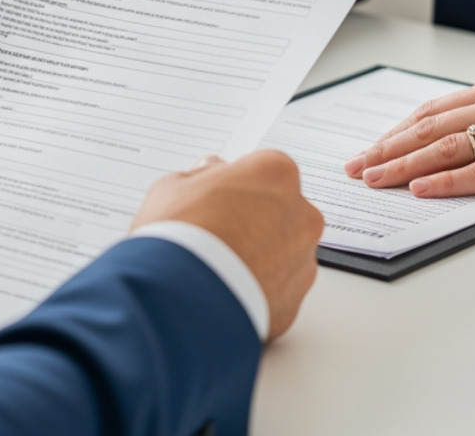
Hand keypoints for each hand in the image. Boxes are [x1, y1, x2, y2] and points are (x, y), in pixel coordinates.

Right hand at [133, 151, 323, 340]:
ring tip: (219, 269)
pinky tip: (227, 292)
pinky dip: (259, 292)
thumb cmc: (177, 237)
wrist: (177, 300)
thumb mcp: (173, 188)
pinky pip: (279, 292)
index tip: (217, 198)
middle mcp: (301, 216)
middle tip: (217, 235)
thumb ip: (201, 176)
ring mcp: (302, 262)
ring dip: (261, 258)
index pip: (265, 170)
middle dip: (256, 220)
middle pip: (282, 211)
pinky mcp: (294, 304)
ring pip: (284, 254)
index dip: (237, 185)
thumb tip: (211, 174)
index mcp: (276, 175)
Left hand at [343, 73, 474, 196]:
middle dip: (385, 148)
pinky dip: (448, 181)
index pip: (433, 110)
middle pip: (429, 128)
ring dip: (404, 165)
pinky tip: (422, 189)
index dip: (395, 131)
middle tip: (353, 168)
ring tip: (373, 178)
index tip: (368, 148)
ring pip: (448, 148)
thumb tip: (460, 137)